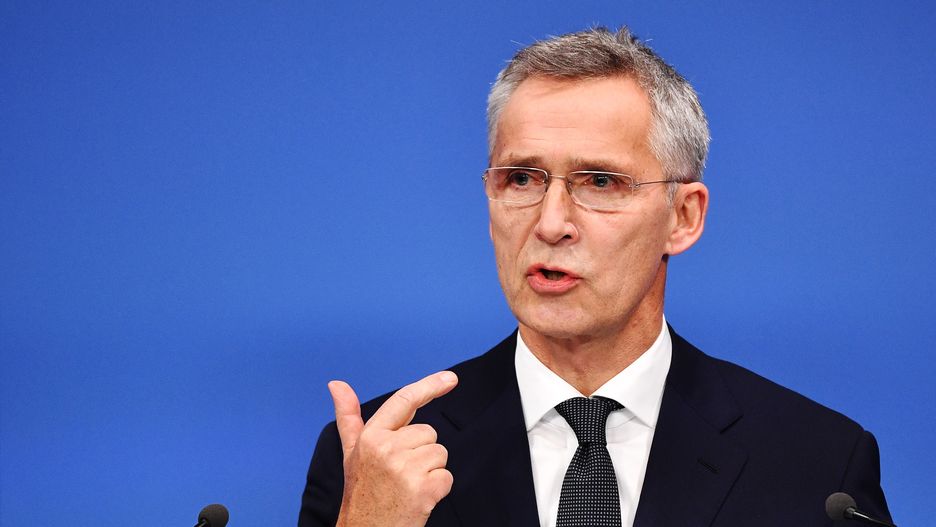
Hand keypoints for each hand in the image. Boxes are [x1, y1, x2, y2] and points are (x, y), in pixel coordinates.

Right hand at [329, 371, 458, 526]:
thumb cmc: (361, 491)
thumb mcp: (352, 452)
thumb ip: (348, 416)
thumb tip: (336, 383)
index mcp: (370, 436)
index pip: (404, 400)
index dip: (430, 385)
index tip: (450, 378)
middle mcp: (386, 448)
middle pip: (429, 433)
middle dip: (421, 452)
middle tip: (400, 474)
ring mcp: (405, 468)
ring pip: (439, 453)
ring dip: (430, 471)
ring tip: (407, 486)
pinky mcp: (423, 489)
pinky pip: (447, 476)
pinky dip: (438, 489)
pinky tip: (418, 498)